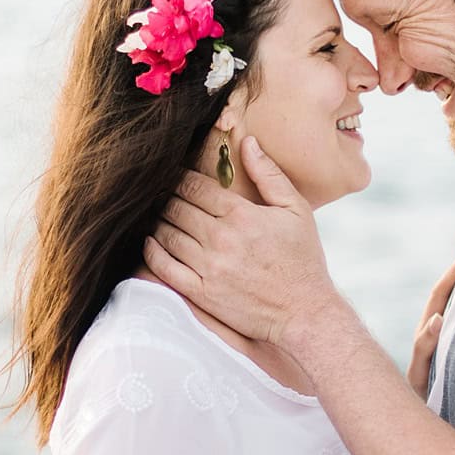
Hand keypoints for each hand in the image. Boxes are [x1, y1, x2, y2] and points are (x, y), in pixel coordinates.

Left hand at [146, 136, 343, 352]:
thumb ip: (269, 174)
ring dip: (157, 221)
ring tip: (156, 215)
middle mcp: (221, 239)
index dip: (180, 177)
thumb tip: (248, 142)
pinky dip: (152, 252)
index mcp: (242, 215)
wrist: (304, 312)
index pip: (194, 186)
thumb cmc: (303, 259)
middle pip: (176, 208)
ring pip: (167, 234)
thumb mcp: (296, 210)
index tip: (174, 175)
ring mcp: (209, 268)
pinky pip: (164, 268)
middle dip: (166, 197)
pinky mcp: (202, 293)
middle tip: (160, 193)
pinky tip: (150, 242)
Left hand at [409, 230, 454, 395]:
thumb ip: (426, 347)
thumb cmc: (421, 402)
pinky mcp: (454, 345)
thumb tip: (436, 317)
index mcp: (429, 331)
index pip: (444, 292)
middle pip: (451, 287)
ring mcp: (445, 335)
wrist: (419, 423)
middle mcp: (436, 328)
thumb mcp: (420, 374)